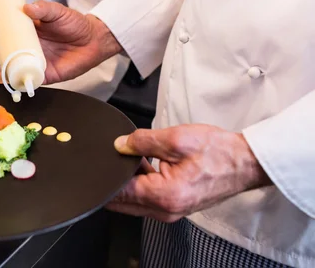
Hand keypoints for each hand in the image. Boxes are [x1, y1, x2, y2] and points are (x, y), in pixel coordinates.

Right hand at [0, 0, 121, 84]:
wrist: (93, 39)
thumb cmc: (74, 24)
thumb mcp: (57, 11)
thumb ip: (44, 8)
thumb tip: (27, 8)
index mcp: (26, 32)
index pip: (4, 35)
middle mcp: (27, 49)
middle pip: (4, 53)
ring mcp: (34, 63)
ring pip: (12, 68)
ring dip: (2, 66)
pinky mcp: (44, 76)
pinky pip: (28, 80)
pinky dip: (19, 81)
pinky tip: (12, 78)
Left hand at [107, 124, 270, 222]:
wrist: (246, 163)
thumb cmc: (219, 153)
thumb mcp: (177, 139)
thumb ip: (142, 141)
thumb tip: (120, 144)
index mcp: (163, 195)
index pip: (118, 192)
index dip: (107, 174)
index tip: (104, 160)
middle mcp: (164, 210)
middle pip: (121, 200)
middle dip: (115, 178)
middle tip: (121, 155)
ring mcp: (169, 211)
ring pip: (132, 199)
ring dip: (130, 180)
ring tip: (140, 156)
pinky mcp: (173, 206)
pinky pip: (146, 197)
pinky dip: (142, 182)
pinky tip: (149, 163)